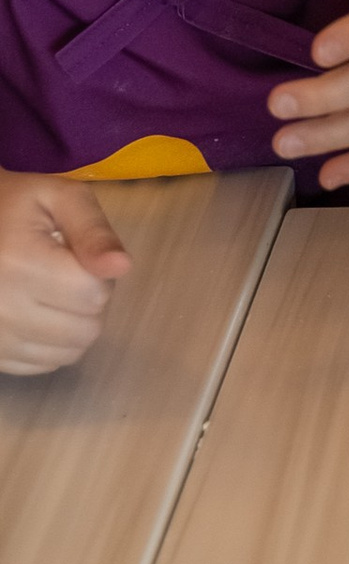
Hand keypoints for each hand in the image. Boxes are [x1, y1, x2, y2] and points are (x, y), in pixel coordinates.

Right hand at [0, 171, 127, 374]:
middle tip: (63, 274)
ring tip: (50, 293)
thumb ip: (94, 230)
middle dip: (88, 301)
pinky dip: (51, 344)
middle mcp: (1, 307)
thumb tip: (121, 267)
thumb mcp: (59, 198)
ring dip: (73, 325)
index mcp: (18, 262)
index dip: (97, 273)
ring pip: (69, 352)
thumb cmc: (16, 207)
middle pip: (85, 329)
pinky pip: (45, 364)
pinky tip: (35, 313)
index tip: (76, 255)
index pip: (93, 294)